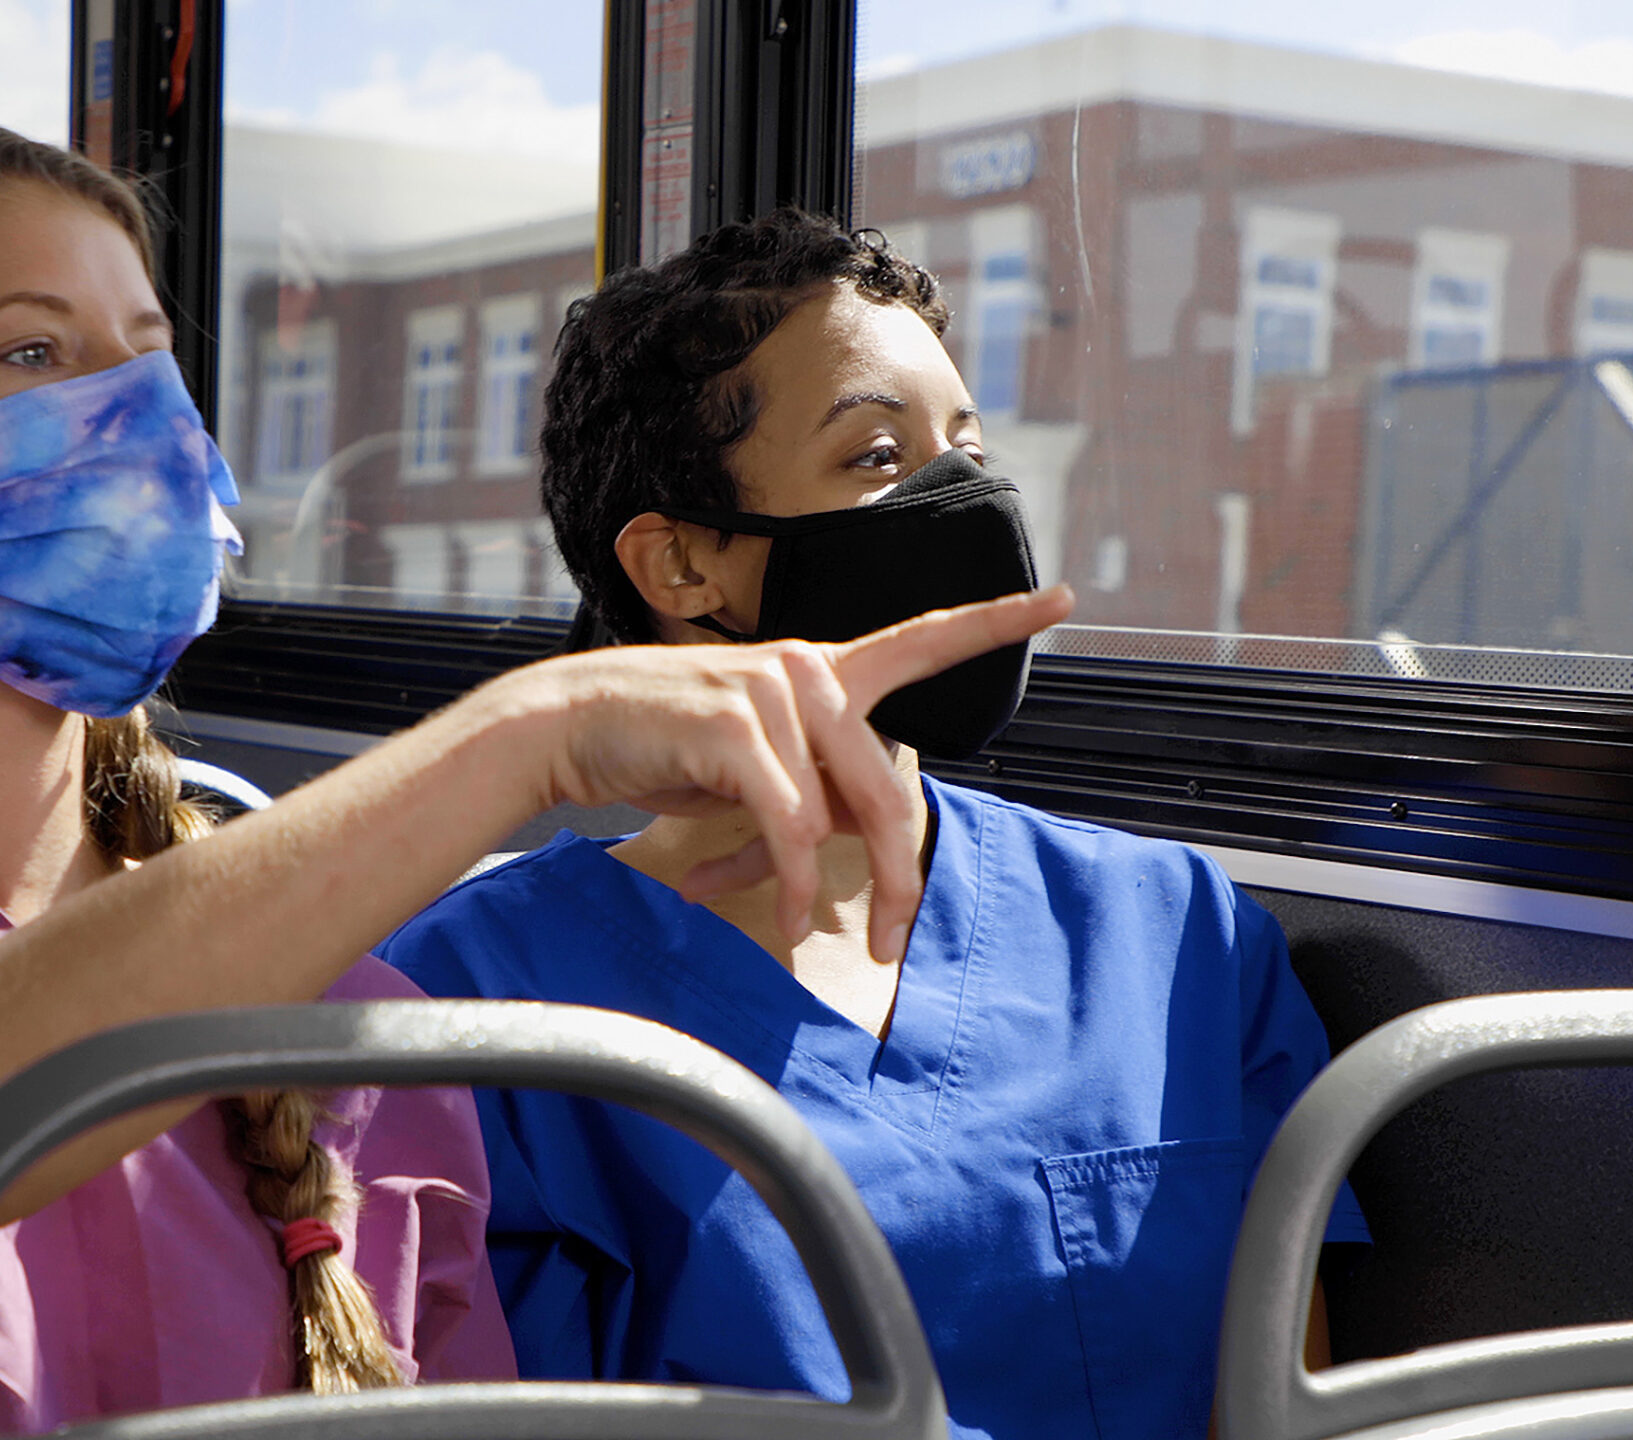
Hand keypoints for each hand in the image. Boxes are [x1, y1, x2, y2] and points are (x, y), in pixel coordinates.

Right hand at [515, 584, 1074, 963]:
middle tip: (892, 940)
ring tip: (804, 933)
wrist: (569, 725)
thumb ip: (809, 786)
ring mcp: (776, 692)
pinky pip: (791, 827)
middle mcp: (810, 669)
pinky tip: (782, 915)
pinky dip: (790, 883)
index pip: (923, 638)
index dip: (996, 621)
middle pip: (890, 787)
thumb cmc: (661, 745)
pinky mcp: (739, 727)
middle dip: (896, 875)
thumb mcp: (751, 764)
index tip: (1063, 600)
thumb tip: (840, 849)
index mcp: (823, 668)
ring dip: (827, 891)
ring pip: (842, 815)